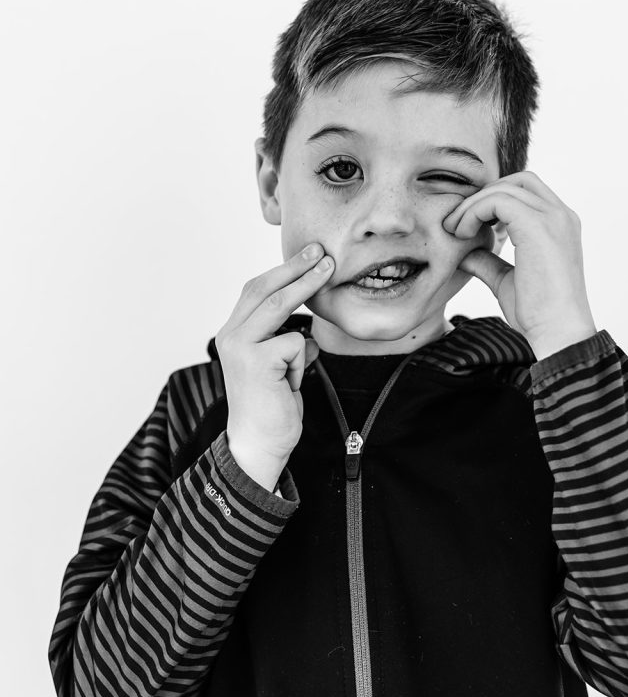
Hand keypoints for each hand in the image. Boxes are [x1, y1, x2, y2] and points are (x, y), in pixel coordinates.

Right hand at [214, 244, 333, 479]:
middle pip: (264, 289)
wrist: (260, 445)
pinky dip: (302, 362)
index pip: (256, 291)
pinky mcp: (256, 361)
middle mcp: (230, 336)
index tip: (310, 256)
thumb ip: (285, 346)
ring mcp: (240, 347)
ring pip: (279, 305)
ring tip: (328, 269)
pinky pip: (295, 343)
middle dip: (296, 267)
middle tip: (322, 251)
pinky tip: (290, 384)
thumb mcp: (279, 369)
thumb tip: (307, 335)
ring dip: (306, 285)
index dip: (283, 272)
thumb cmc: (271, 409)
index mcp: (233, 334)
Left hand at [443, 171, 597, 357]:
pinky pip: (498, 201)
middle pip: (518, 181)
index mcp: (561, 225)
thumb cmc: (538, 315)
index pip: (527, 192)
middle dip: (484, 195)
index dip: (494, 201)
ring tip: (455, 231)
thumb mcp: (506, 281)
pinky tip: (463, 234)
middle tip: (458, 223)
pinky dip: (475, 212)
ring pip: (505, 189)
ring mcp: (553, 218)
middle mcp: (561, 215)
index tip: (471, 227)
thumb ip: (488, 262)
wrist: (558, 334)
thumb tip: (463, 254)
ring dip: (473, 206)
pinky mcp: (538, 226)